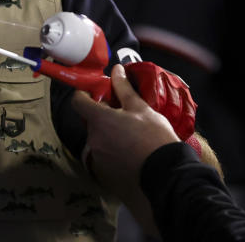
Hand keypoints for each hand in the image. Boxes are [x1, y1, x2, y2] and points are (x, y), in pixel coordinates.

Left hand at [73, 64, 178, 187]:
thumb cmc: (154, 137)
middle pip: (91, 121)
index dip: (84, 94)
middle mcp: (93, 139)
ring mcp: (97, 158)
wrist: (166, 174)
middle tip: (124, 116)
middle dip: (103, 116)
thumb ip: (123, 88)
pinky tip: (131, 153)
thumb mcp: (141, 107)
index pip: (78, 101)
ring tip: (132, 137)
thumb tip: (116, 70)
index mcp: (99, 120)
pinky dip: (113, 152)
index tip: (96, 93)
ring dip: (109, 134)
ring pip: (98, 139)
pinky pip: (104, 156)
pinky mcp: (104, 174)